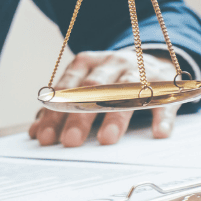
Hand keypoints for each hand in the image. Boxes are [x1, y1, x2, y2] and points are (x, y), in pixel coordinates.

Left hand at [29, 50, 179, 146]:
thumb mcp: (83, 87)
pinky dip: (161, 115)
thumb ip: (60, 108)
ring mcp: (139, 70)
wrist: (151, 59)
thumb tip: (35, 132)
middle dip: (81, 116)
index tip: (45, 137)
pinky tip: (158, 133)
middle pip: (94, 89)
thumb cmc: (108, 81)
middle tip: (71, 141)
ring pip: (126, 91)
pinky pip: (163, 99)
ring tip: (106, 139)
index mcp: (86, 64)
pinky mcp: (164, 81)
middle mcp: (111, 64)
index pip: (66, 88)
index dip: (55, 113)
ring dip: (116, 116)